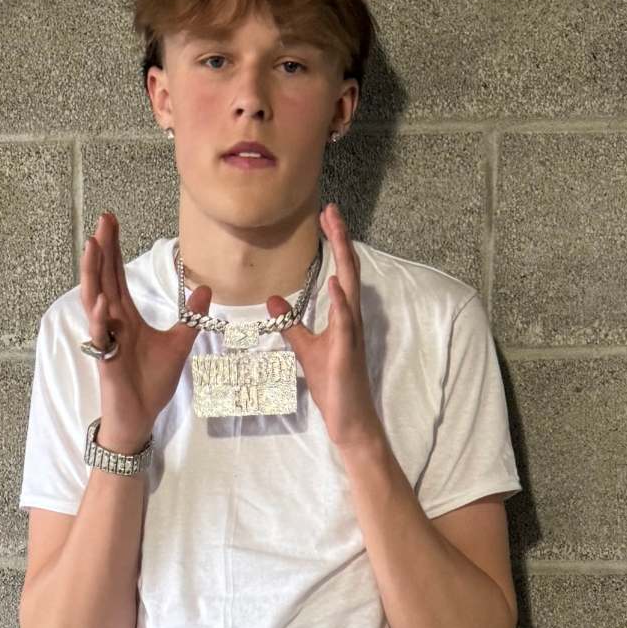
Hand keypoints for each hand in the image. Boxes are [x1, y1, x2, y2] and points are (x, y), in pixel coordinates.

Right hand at [81, 210, 207, 450]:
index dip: (115, 249)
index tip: (112, 221)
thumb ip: (190, 316)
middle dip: (103, 248)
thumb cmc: (152, 383)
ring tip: (93, 245)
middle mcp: (112, 321)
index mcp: (126, 316)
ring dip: (93, 273)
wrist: (141, 416)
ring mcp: (106, 338)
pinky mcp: (106, 358)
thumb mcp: (178, 344)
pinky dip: (99, 318)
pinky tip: (102, 301)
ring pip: (94, 299)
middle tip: (104, 218)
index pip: (118, 275)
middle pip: (104, 278)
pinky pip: (100, 335)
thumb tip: (205, 288)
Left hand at [267, 201, 383, 454]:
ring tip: (336, 231)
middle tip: (331, 209)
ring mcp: (352, 334)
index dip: (334, 242)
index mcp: (343, 316)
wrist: (350, 418)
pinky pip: (345, 323)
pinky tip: (333, 283)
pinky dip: (340, 302)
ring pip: (350, 288)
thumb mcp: (305, 349)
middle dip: (340, 238)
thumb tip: (274, 300)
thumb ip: (292, 324)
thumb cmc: (333, 384)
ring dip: (343, 259)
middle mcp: (352, 319)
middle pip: (348, 270)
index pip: (340, 271)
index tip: (325, 215)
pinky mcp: (347, 352)